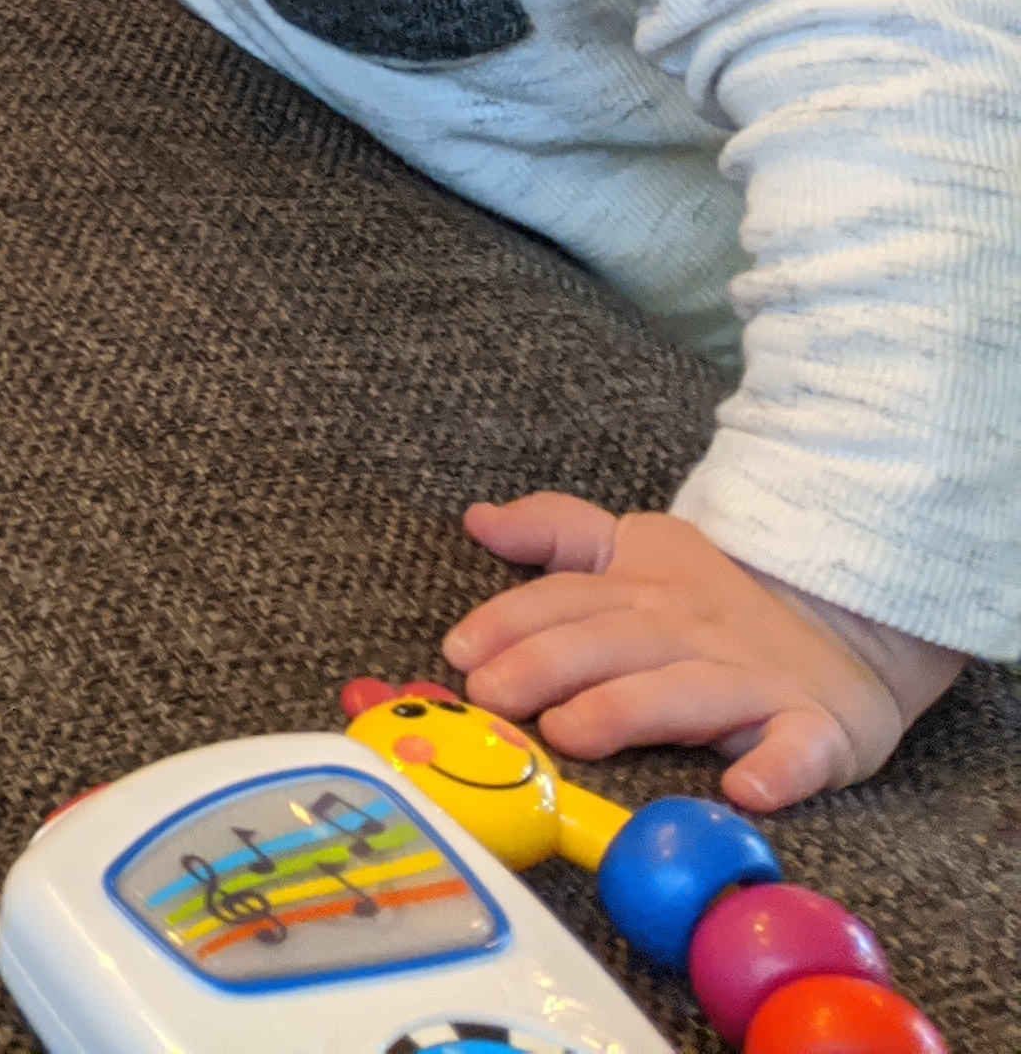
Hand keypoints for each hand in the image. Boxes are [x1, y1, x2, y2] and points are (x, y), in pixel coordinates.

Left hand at [442, 493, 963, 809]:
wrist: (848, 623)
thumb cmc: (715, 599)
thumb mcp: (636, 548)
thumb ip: (557, 532)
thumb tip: (478, 518)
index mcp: (642, 590)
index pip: (566, 599)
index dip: (508, 622)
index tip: (458, 651)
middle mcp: (691, 631)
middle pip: (612, 642)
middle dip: (547, 665)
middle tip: (493, 695)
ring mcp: (755, 680)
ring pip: (686, 693)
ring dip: (628, 710)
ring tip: (572, 733)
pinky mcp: (817, 728)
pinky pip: (801, 749)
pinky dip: (780, 769)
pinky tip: (747, 788)